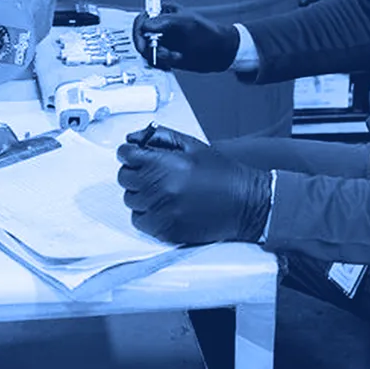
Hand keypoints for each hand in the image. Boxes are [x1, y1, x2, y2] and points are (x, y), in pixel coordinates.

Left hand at [117, 125, 271, 244]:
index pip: (126, 155)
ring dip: (141, 193)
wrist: (244, 202)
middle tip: (152, 172)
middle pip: (124, 178)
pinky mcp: (165, 231)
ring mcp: (161, 212)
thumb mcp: (193, 146)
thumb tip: (133, 138)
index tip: (134, 154)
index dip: (129, 152)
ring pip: (130, 201)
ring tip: (162, 189)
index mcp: (166, 165)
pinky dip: (147, 213)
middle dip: (134, 172)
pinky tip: (164, 205)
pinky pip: (140, 221)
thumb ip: (161, 137)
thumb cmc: (222, 173)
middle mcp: (160, 189)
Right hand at [132, 3, 239, 72]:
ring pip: (147, 50)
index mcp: (165, 13)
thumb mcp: (187, 24)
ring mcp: (163, 42)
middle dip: (149, 47)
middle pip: (141, 37)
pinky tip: (175, 60)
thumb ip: (165, 22)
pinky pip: (155, 60)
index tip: (144, 41)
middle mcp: (161, 27)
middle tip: (160, 53)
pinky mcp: (166, 55)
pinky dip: (161, 63)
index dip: (139, 31)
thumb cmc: (210, 34)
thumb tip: (146, 25)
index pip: (142, 19)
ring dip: (158, 56)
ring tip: (175, 56)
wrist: (222, 53)